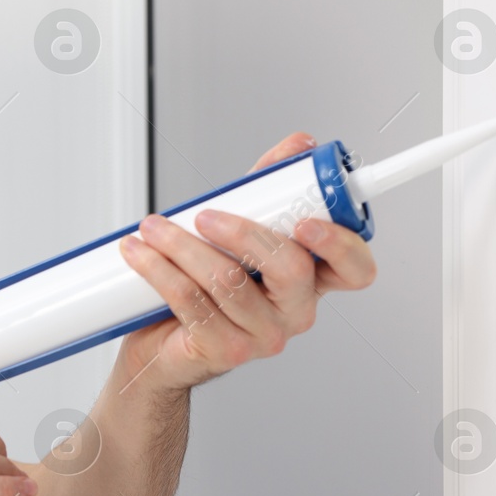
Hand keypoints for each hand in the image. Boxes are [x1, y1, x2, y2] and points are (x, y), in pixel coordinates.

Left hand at [115, 132, 377, 393]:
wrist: (162, 341)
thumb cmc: (206, 282)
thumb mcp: (240, 226)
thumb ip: (270, 187)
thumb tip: (300, 144)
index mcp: (313, 279)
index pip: (355, 269)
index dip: (341, 245)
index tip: (306, 221)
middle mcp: (296, 311)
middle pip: (290, 268)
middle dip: (242, 232)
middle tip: (205, 214)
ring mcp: (263, 335)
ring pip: (229, 281)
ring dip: (182, 246)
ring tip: (153, 227)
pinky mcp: (225, 351)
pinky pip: (192, 303)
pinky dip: (160, 271)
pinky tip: (140, 253)